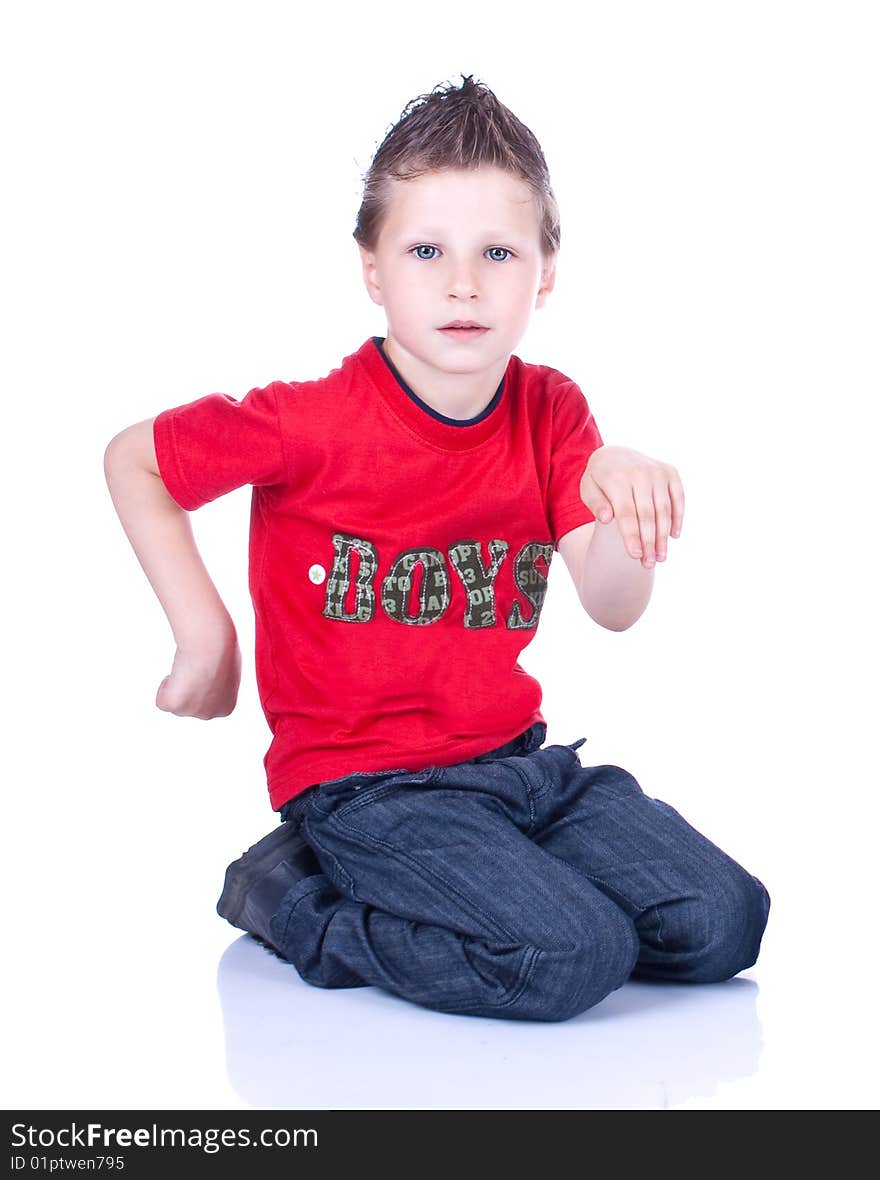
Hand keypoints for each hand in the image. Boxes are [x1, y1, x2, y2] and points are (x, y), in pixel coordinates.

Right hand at [156, 633, 241, 718]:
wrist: (211, 645)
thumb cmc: (221, 649)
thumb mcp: (226, 670)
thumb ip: (217, 683)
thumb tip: (210, 680)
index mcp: (226, 707)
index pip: (205, 704)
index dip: (200, 688)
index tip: (202, 675)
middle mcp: (210, 713)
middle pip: (189, 706)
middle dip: (188, 691)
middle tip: (193, 671)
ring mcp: (192, 712)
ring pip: (175, 703)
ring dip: (177, 687)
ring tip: (188, 670)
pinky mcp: (175, 706)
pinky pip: (162, 701)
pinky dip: (165, 687)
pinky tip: (177, 674)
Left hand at [580, 445, 684, 567]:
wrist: (615, 454)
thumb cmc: (599, 480)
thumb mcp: (588, 489)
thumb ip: (595, 503)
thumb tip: (606, 517)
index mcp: (617, 478)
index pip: (626, 513)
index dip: (631, 535)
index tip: (634, 555)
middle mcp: (640, 472)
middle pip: (647, 514)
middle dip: (649, 542)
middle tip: (649, 564)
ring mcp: (657, 471)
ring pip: (664, 509)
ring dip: (664, 536)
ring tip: (661, 558)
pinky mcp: (670, 472)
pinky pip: (678, 498)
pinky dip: (678, 517)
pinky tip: (674, 536)